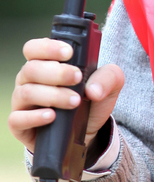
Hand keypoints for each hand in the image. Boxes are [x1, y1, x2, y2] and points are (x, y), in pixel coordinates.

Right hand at [9, 38, 124, 153]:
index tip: (69, 52)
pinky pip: (17, 119)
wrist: (88, 133)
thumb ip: (108, 78)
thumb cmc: (90, 103)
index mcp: (45, 64)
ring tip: (75, 101)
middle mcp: (29, 81)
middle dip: (56, 72)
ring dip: (53, 95)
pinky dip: (35, 117)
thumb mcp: (108, 86)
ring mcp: (22, 102)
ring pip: (26, 92)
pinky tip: (52, 116)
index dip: (48, 48)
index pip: (34, 49)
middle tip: (77, 78)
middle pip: (31, 69)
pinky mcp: (19, 124)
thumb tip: (94, 89)